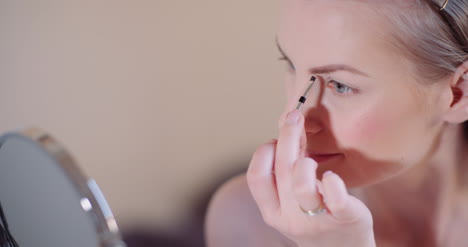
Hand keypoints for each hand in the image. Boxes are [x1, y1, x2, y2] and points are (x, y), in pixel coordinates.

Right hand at [246, 109, 374, 246]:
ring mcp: (316, 221)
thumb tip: (285, 133)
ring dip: (305, 163)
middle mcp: (289, 218)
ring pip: (302, 185)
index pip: (256, 177)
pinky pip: (336, 198)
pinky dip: (333, 182)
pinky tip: (332, 176)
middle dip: (287, 136)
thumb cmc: (315, 220)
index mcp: (272, 212)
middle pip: (282, 170)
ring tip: (312, 159)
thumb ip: (283, 178)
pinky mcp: (344, 219)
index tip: (274, 140)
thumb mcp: (290, 205)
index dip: (263, 153)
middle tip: (294, 116)